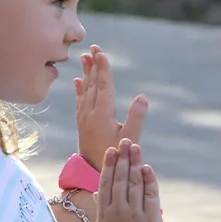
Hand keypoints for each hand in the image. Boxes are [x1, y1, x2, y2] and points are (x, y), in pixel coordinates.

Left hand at [75, 45, 148, 171]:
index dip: (103, 68)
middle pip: (92, 83)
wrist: (93, 173)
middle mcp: (91, 112)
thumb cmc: (116, 155)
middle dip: (93, 65)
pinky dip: (79, 89)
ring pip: (85, 90)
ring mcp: (85, 118)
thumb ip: (137, 117)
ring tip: (84, 58)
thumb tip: (142, 96)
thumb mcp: (131, 138)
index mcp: (103, 113)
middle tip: (92, 47)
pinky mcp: (82, 124)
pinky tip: (78, 81)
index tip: (100, 52)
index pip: (104, 85)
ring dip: (86, 73)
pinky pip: (80, 101)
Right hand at [93, 140, 162, 221]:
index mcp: (104, 213)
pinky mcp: (150, 219)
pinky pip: (150, 195)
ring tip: (135, 147)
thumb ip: (101, 211)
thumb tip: (99, 192)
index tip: (111, 150)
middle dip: (122, 157)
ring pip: (134, 182)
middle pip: (120, 178)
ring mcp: (134, 214)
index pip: (106, 183)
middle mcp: (118, 211)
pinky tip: (146, 168)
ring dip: (135, 163)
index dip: (108, 165)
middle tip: (125, 141)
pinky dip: (148, 180)